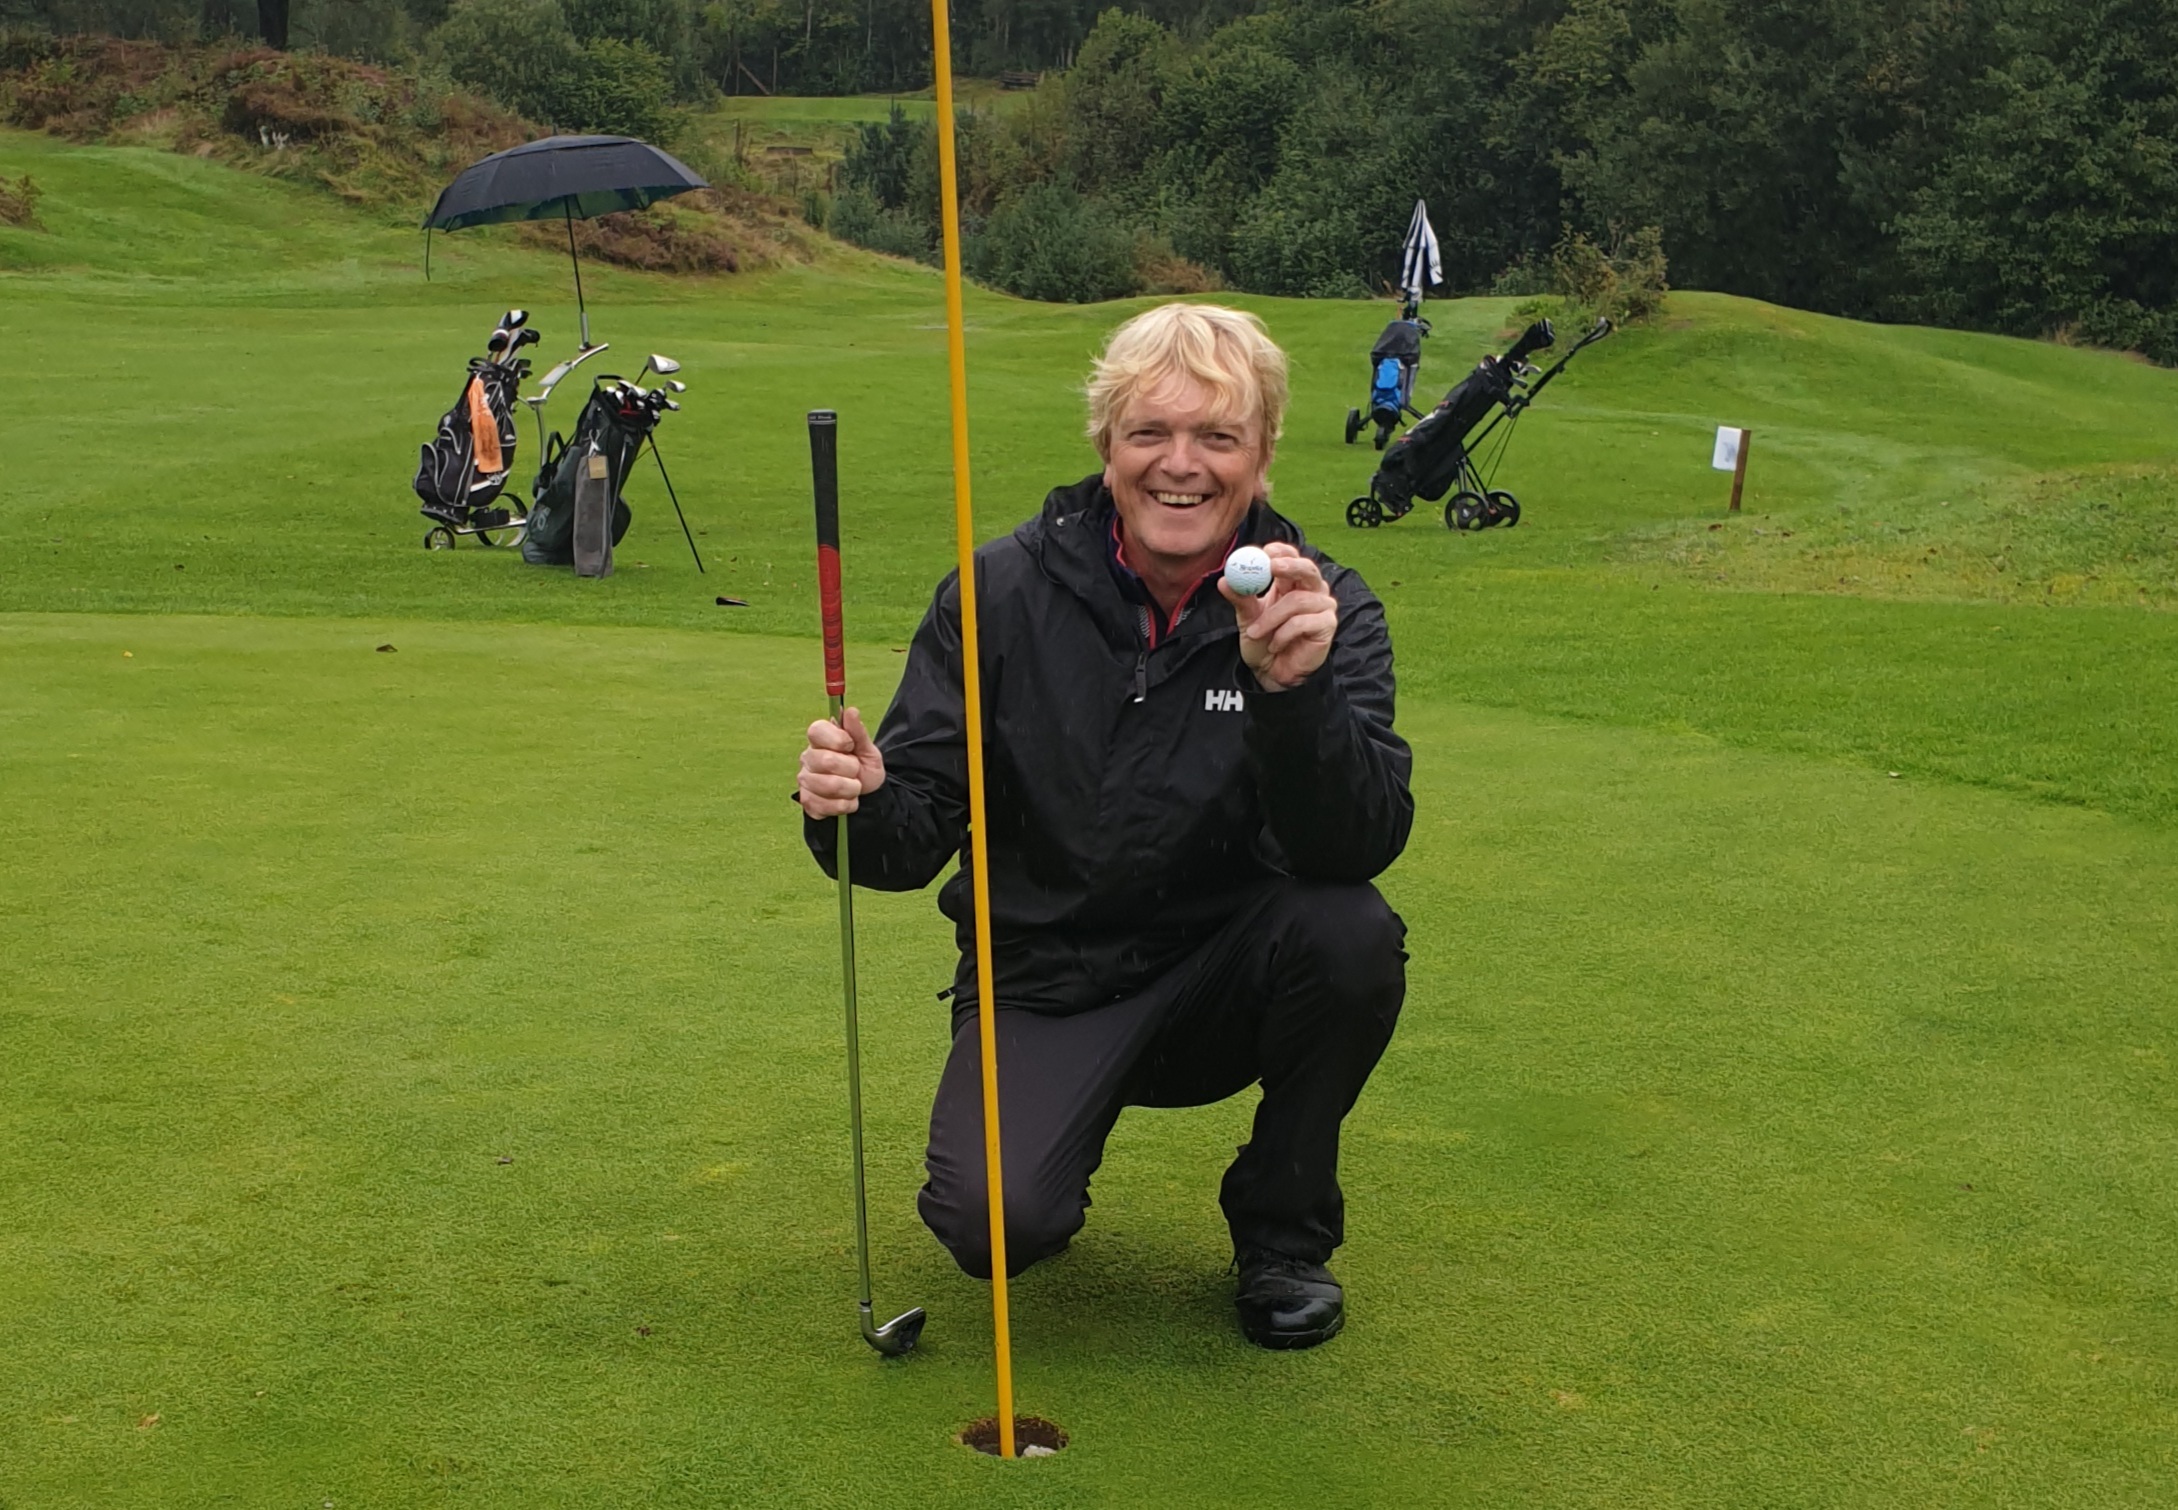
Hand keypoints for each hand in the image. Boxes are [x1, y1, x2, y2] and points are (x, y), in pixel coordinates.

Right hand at [798, 706, 884, 817]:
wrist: (867, 794)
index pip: (816, 730)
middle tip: (855, 770)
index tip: (850, 746)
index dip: (838, 739)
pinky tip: (847, 799)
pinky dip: (845, 805)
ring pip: (829, 785)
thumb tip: (851, 711)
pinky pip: (827, 806)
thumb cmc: (864, 767)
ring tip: (854, 786)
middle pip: (826, 760)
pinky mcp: (808, 802)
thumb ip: (858, 732)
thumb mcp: (868, 749)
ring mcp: (805, 781)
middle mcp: (808, 758)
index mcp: (820, 740)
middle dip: (851, 768)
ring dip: (850, 789)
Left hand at [1221, 542, 1336, 691]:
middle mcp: (1311, 590)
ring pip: (1298, 600)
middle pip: (1307, 569)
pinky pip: (1303, 622)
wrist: (1272, 673)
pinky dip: (1283, 634)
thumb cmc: (1263, 642)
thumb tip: (1224, 581)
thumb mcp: (1247, 619)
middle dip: (1290, 565)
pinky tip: (1275, 645)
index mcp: (1290, 582)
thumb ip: (1240, 599)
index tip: (1264, 552)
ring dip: (1272, 617)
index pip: (1291, 557)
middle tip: (1272, 566)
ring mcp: (1322, 606)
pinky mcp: (1327, 625)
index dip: (1281, 552)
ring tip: (1255, 632)